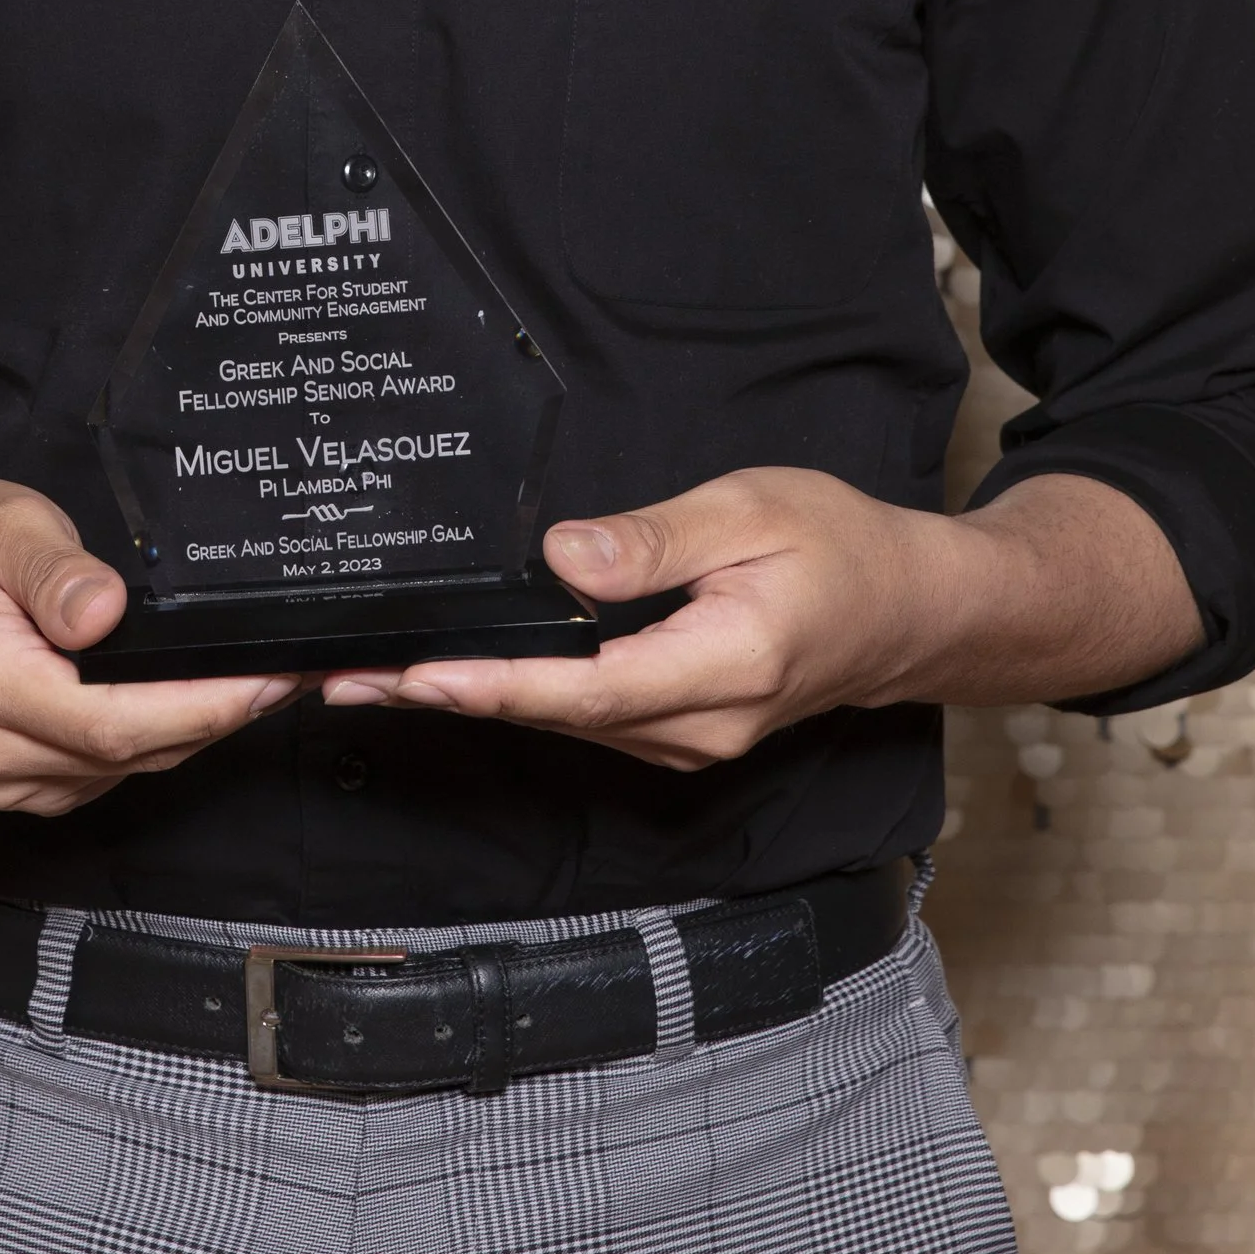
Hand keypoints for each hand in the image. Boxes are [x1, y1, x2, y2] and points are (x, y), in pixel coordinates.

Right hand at [0, 479, 301, 815]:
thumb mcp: (1, 523)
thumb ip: (53, 567)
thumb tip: (103, 612)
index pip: (103, 718)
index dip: (193, 707)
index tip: (261, 680)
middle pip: (123, 753)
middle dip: (214, 716)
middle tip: (286, 675)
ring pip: (122, 772)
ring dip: (193, 731)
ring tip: (255, 682)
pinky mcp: (21, 787)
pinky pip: (105, 776)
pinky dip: (156, 741)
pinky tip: (192, 703)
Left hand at [319, 467, 1201, 767]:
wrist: (913, 613)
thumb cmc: (842, 548)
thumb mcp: (752, 511)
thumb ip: (655, 541)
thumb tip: (562, 559)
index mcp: (718, 668)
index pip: (581, 687)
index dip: (489, 685)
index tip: (410, 675)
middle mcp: (696, 726)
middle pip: (551, 716)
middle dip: (443, 695)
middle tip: (341, 675)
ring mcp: (687, 742)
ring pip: (561, 725)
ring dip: (468, 701)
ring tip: (372, 677)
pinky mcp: (679, 733)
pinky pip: (585, 720)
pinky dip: (517, 698)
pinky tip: (457, 677)